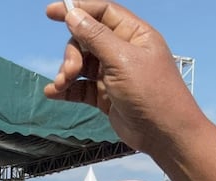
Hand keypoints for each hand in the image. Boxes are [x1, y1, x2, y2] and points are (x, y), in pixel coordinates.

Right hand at [43, 1, 200, 155]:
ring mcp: (113, 74)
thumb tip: (74, 15)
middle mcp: (123, 51)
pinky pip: (81, 87)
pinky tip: (54, 94)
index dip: (78, 10)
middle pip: (86, 40)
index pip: (102, 13)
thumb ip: (96, 37)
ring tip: (61, 86)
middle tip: (69, 72)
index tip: (52, 12)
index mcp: (134, 35)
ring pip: (81, 64)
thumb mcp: (122, 60)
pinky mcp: (106, 96)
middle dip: (72, 54)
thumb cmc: (151, 93)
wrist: (163, 134)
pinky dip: (67, 89)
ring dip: (67, 73)